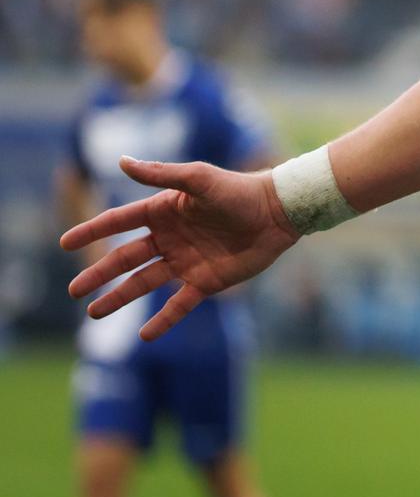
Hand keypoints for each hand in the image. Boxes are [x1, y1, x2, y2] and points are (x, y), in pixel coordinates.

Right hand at [62, 157, 299, 340]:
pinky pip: (179, 305)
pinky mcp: (206, 282)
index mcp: (163, 212)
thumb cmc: (239, 191)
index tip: (64, 242)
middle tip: (74, 290)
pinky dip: (162, 320)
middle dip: (99, 274)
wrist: (278, 213)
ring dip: (119, 298)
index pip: (119, 223)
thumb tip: (121, 161)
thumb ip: (161, 174)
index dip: (92, 231)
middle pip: (125, 259)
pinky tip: (145, 335)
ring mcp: (186, 261)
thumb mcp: (198, 179)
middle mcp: (170, 238)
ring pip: (144, 283)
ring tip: (93, 312)